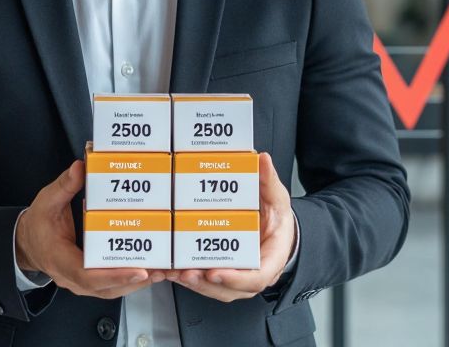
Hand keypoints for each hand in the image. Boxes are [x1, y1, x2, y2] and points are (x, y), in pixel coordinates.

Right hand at [15, 159, 167, 298]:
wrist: (27, 243)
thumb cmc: (38, 224)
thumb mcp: (47, 201)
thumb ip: (64, 185)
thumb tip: (80, 167)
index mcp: (60, 259)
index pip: (88, 275)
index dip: (115, 275)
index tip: (138, 271)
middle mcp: (71, 277)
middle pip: (107, 288)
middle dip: (136, 281)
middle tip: (161, 270)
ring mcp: (81, 283)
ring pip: (112, 291)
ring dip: (138, 284)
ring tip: (163, 271)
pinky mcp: (90, 282)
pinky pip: (112, 288)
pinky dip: (131, 283)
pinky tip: (151, 272)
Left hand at [168, 152, 295, 301]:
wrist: (278, 232)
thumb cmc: (278, 219)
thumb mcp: (277, 198)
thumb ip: (269, 181)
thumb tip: (262, 160)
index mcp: (271, 258)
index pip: (256, 277)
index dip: (235, 278)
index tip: (215, 272)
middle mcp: (254, 273)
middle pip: (230, 288)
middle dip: (205, 284)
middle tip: (186, 272)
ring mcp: (238, 277)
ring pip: (216, 289)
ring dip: (193, 284)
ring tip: (173, 272)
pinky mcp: (223, 274)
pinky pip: (207, 283)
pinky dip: (189, 279)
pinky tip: (171, 270)